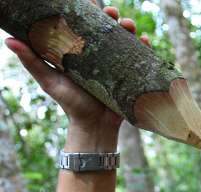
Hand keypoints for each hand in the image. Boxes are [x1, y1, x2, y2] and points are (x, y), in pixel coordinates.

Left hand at [5, 3, 149, 132]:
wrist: (94, 127)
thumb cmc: (71, 104)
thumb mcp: (50, 81)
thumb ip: (33, 62)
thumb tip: (8, 40)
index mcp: (81, 52)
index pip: (85, 26)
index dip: (89, 12)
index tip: (90, 2)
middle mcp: (99, 56)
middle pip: (108, 29)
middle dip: (111, 16)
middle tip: (112, 13)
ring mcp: (116, 64)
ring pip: (125, 40)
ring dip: (129, 28)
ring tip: (130, 26)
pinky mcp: (129, 75)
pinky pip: (140, 58)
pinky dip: (144, 48)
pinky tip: (144, 42)